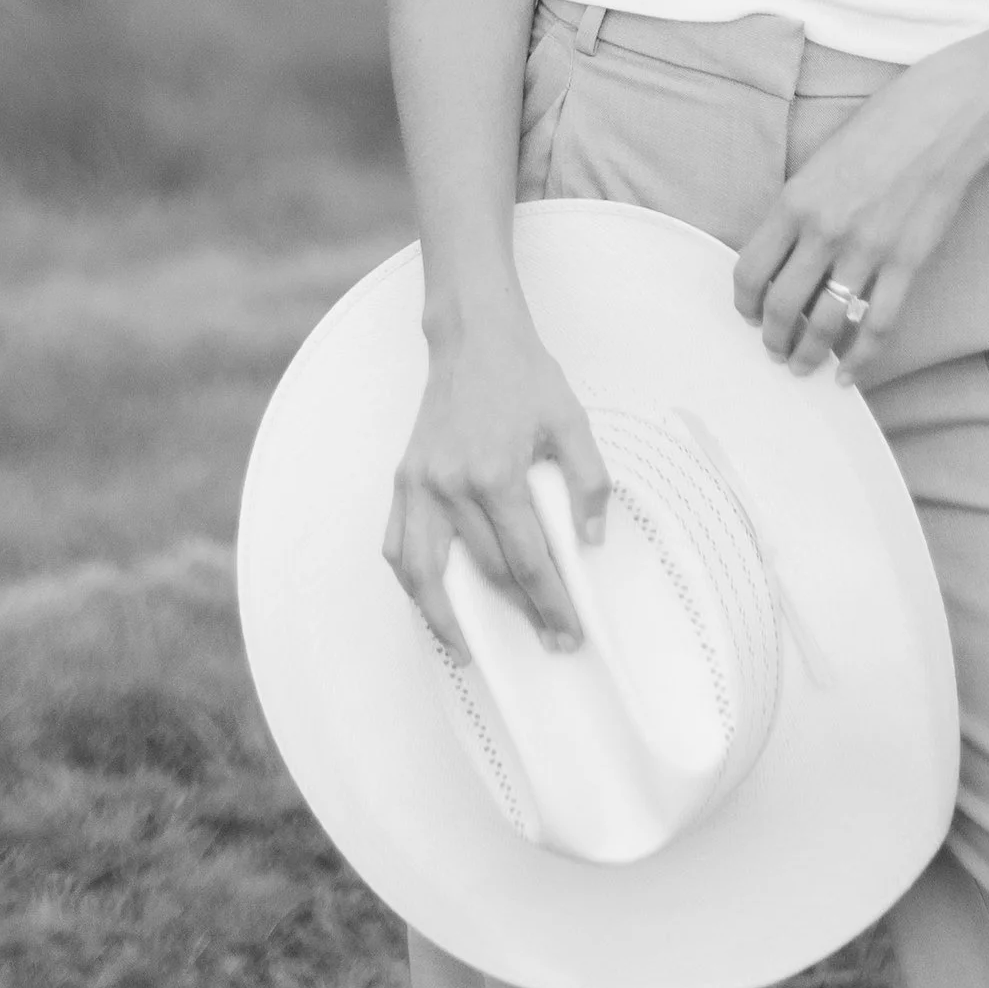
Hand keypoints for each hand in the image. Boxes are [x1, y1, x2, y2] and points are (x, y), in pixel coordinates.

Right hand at [383, 300, 611, 661]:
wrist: (474, 337)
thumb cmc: (525, 377)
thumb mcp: (572, 420)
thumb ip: (589, 481)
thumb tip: (592, 541)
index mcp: (496, 473)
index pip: (529, 559)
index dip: (552, 602)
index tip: (569, 632)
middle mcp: (451, 485)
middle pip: (486, 571)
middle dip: (519, 612)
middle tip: (545, 641)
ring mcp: (420, 484)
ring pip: (426, 571)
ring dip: (445, 618)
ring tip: (466, 650)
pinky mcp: (404, 479)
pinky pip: (396, 544)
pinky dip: (408, 581)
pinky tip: (426, 603)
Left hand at [732, 58, 988, 381]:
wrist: (942, 115)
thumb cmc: (881, 128)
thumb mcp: (820, 161)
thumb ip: (798, 209)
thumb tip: (784, 259)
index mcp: (795, 200)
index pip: (750, 270)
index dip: (744, 304)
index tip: (749, 316)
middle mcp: (824, 230)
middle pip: (782, 306)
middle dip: (773, 338)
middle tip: (774, 349)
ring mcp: (868, 249)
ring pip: (826, 324)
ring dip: (810, 354)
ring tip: (804, 365)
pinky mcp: (908, 262)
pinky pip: (877, 325)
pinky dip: (860, 358)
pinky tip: (849, 373)